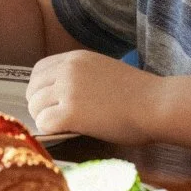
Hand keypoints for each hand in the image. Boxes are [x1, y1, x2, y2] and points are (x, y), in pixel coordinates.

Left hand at [25, 50, 159, 143]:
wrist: (157, 104)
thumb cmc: (141, 93)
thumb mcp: (104, 72)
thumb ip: (81, 78)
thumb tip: (63, 95)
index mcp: (75, 58)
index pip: (39, 70)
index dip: (40, 88)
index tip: (48, 101)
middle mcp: (67, 70)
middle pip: (33, 89)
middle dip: (38, 105)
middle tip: (52, 117)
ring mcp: (67, 90)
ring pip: (35, 106)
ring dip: (44, 118)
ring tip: (61, 126)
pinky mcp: (70, 112)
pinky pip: (44, 122)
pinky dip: (50, 130)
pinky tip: (64, 132)